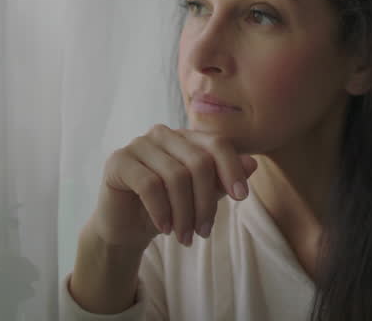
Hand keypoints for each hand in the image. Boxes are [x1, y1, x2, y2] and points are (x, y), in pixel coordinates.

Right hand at [88, 124, 257, 250]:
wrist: (127, 227)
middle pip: (199, 162)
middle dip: (206, 203)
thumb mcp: (199, 197)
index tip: (241, 197)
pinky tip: (165, 229)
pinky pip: (149, 185)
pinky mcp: (118, 160)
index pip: (217, 144)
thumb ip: (222, 180)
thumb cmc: (168, 208)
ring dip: (184, 214)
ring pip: (176, 176)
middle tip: (204, 232)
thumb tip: (252, 164)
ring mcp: (139, 144)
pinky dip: (162, 211)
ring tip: (185, 237)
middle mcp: (162, 134)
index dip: (232, 169)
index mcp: (186, 137)